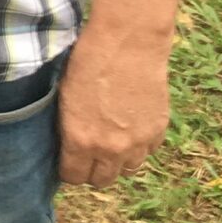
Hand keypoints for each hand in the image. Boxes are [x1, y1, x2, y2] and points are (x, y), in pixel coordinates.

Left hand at [57, 23, 171, 186]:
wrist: (127, 43)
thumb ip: (67, 128)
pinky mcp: (158, 130)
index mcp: (80, 140)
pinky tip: (132, 127)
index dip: (69, 170)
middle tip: (90, 154)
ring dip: (119, 161)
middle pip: (102, 180)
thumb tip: (67, 143)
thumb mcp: (64, 96)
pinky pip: (148, 151)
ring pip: (128, 169)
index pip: (74, 177)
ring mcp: (138, 142)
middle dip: (93, 170)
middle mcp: (110, 149)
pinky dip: (140, 145)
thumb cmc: (88, 61)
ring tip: (113, 142)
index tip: (69, 161)